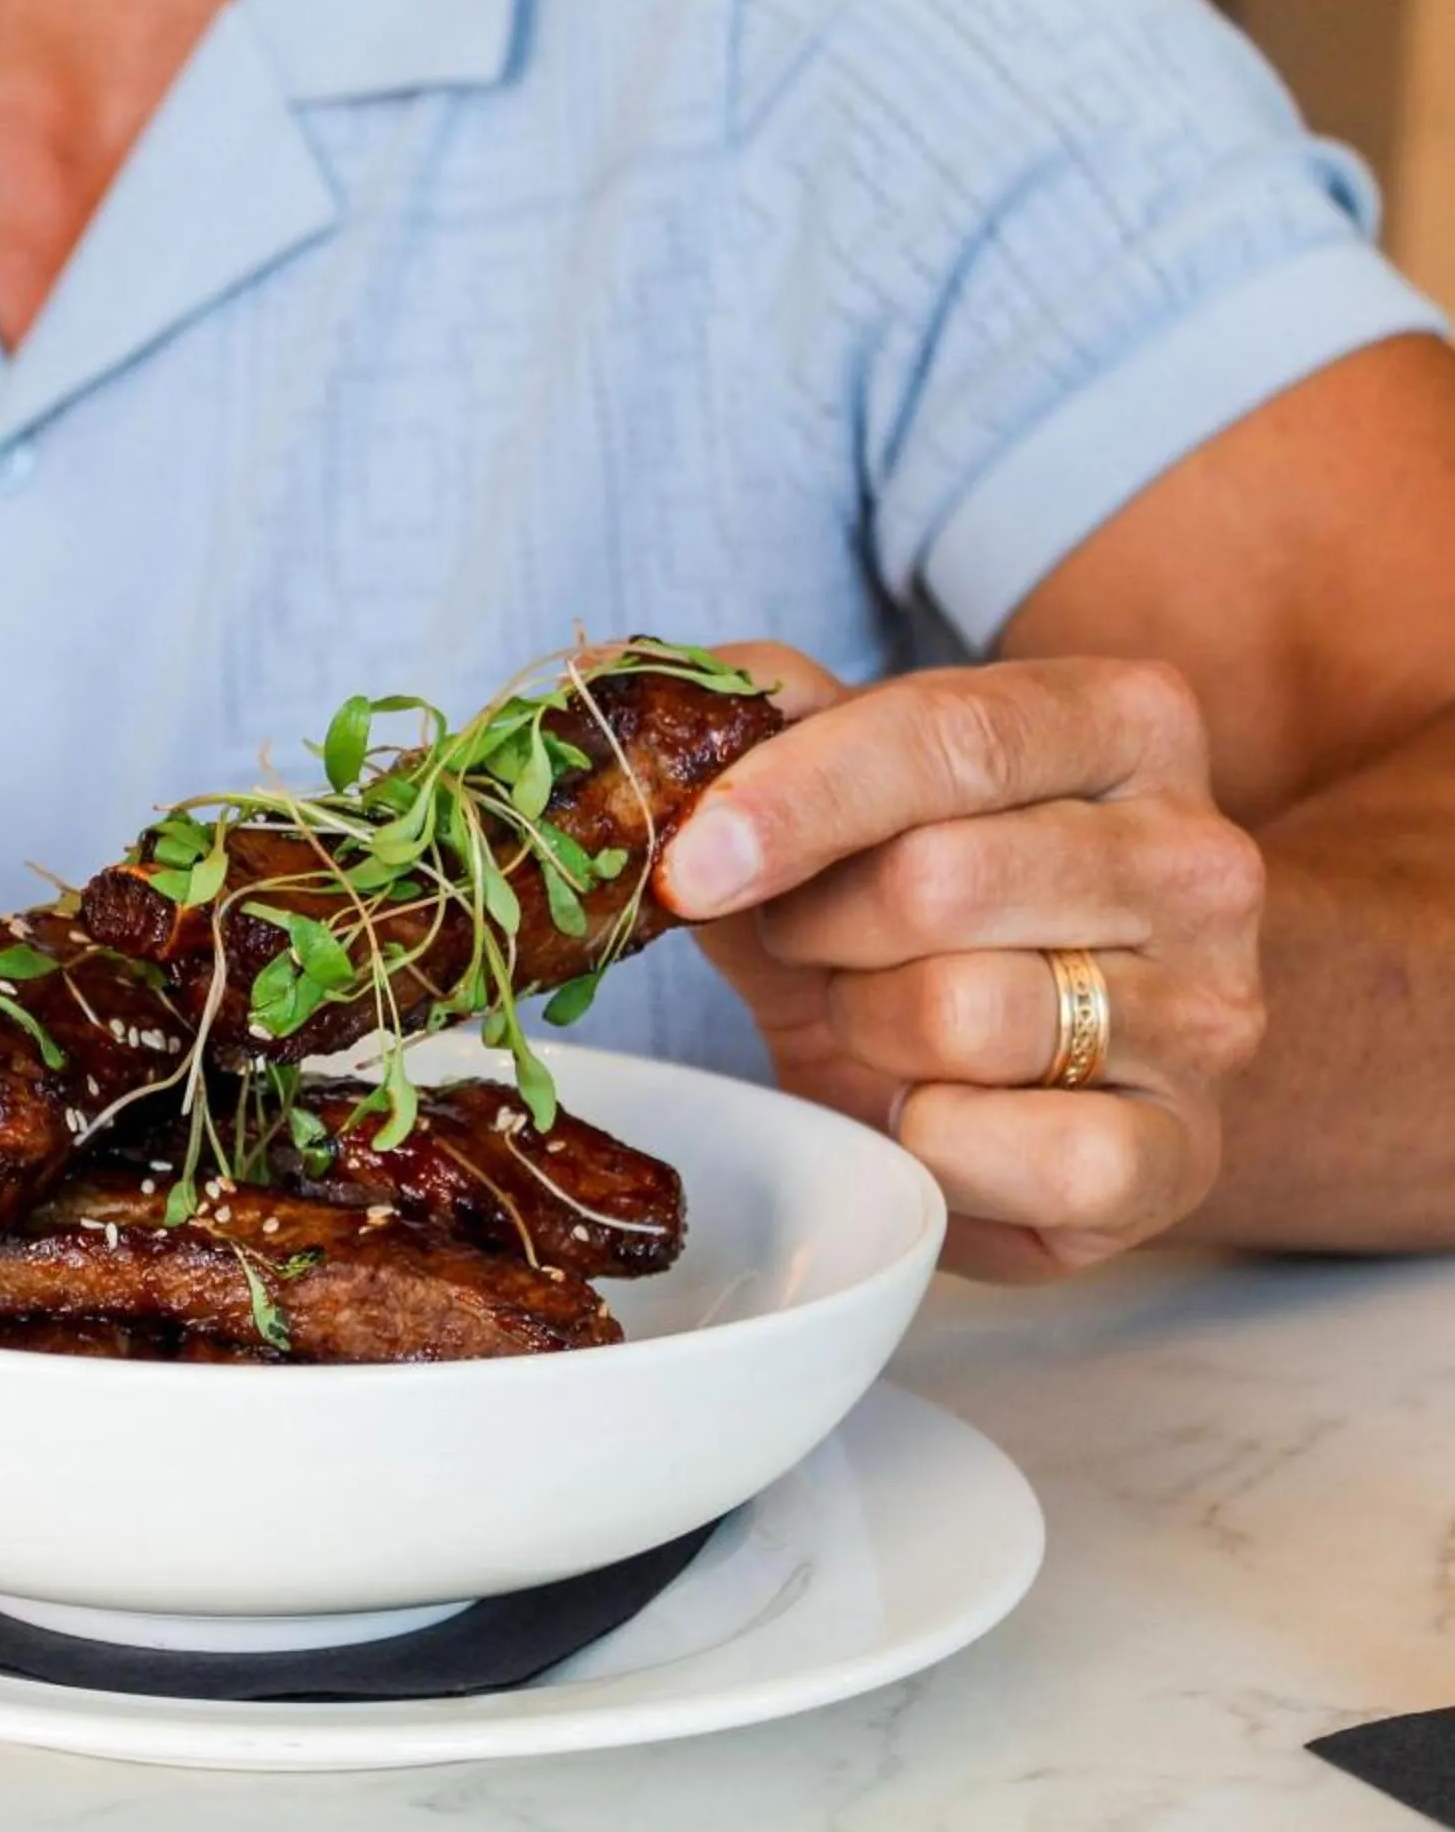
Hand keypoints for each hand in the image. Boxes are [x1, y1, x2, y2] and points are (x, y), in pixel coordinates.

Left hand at [660, 648, 1265, 1280]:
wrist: (1061, 1064)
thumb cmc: (925, 920)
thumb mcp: (839, 806)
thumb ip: (757, 725)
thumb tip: (621, 677)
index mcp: (1121, 723)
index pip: (944, 736)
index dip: (791, 800)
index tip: (683, 865)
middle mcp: (1197, 855)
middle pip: (940, 879)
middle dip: (819, 929)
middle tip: (806, 947)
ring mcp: (1211, 1010)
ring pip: (966, 1015)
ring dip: (868, 1034)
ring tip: (882, 1026)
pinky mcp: (1183, 1153)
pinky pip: (1026, 1152)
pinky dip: (936, 1147)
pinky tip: (933, 1116)